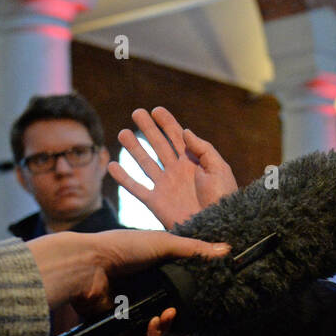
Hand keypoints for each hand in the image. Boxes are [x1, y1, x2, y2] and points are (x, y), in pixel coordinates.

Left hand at [25, 229, 229, 310]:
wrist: (87, 266)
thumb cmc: (123, 247)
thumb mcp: (164, 243)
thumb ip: (195, 249)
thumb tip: (227, 250)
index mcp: (155, 270)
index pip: (179, 289)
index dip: (190, 299)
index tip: (199, 302)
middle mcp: (143, 290)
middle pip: (169, 313)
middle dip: (176, 318)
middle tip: (174, 313)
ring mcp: (131, 308)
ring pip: (156, 330)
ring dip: (163, 329)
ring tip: (160, 319)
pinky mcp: (118, 324)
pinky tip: (149, 327)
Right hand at [108, 107, 238, 228]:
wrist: (216, 225)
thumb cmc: (222, 198)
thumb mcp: (218, 169)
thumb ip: (203, 149)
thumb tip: (185, 130)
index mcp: (193, 161)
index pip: (177, 137)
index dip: (167, 123)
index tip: (156, 110)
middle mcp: (176, 171)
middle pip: (158, 144)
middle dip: (148, 129)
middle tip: (137, 112)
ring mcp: (165, 186)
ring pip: (145, 162)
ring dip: (134, 148)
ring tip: (123, 133)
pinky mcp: (156, 202)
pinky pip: (136, 187)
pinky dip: (124, 177)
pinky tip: (113, 165)